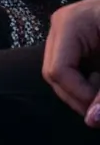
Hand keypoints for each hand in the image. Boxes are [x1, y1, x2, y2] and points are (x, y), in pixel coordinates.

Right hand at [42, 0, 99, 124]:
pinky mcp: (73, 40)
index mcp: (70, 24)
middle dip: (80, 95)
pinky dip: (86, 83)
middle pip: (53, 74)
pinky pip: (68, 69)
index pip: (58, 70)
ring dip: (83, 90)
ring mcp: (64, 32)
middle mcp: (61, 26)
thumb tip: (91, 120)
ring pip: (59, 75)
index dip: (81, 95)